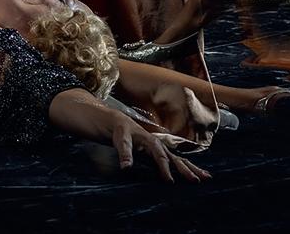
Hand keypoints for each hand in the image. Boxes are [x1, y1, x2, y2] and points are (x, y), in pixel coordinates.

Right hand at [49, 88, 210, 183]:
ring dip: (160, 162)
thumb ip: (137, 155)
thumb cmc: (105, 131)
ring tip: (168, 179)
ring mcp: (130, 127)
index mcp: (145, 141)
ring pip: (150, 145)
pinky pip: (122, 141)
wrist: (85, 110)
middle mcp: (142, 133)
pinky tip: (126, 167)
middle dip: (182, 166)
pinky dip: (125, 153)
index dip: (187, 165)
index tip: (205, 177)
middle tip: (197, 180)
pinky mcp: (115, 125)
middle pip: (167, 151)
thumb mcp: (124, 147)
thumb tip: (149, 171)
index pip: (171, 154)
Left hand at [110, 116, 210, 183]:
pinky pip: (176, 161)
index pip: (160, 156)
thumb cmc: (120, 130)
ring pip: (179, 159)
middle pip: (175, 158)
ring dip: (192, 168)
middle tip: (197, 180)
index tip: (170, 182)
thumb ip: (124, 152)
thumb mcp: (120, 139)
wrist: (119, 122)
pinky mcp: (159, 154)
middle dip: (186, 169)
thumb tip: (126, 168)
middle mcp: (159, 145)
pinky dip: (186, 167)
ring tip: (207, 177)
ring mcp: (161, 149)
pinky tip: (195, 173)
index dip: (165, 168)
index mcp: (151, 140)